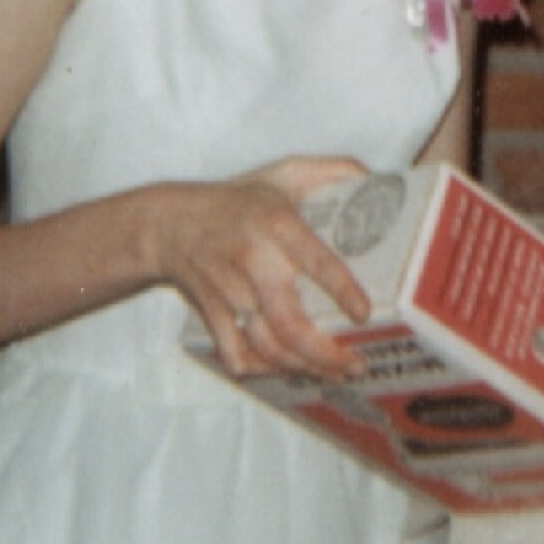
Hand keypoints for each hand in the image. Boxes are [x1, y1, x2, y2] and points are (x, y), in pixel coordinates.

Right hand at [151, 157, 370, 378]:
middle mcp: (253, 259)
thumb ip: (332, 170)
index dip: (341, 290)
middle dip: (325, 353)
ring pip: (267, 346)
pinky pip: (236, 354)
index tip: (363, 313)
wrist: (168, 222)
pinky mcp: (212, 312)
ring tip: (332, 373)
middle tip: (356, 363)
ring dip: (302, 367)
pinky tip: (285, 370)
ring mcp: (229, 291)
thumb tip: (374, 179)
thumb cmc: (235, 199)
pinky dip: (261, 370)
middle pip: (290, 322)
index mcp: (276, 224)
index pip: (315, 260)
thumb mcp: (283, 173)